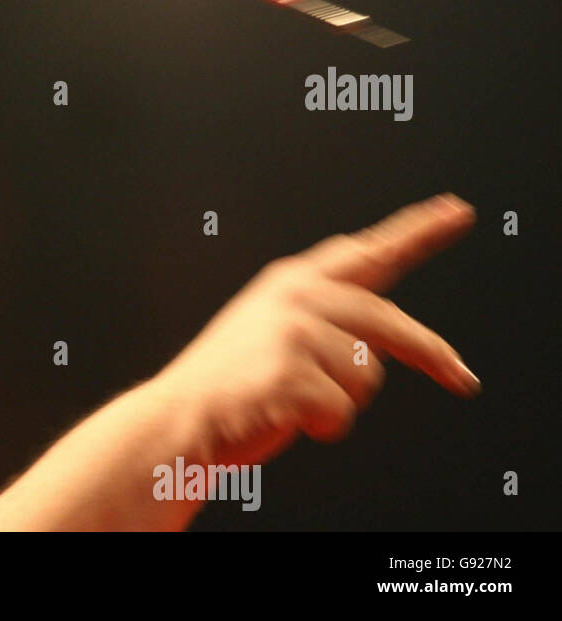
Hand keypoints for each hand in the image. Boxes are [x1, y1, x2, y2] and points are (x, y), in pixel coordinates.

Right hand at [152, 193, 480, 467]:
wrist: (177, 419)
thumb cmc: (227, 387)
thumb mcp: (273, 334)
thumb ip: (324, 320)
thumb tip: (386, 340)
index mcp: (290, 282)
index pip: (366, 252)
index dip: (415, 231)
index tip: (454, 212)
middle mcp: (294, 296)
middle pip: (387, 321)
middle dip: (430, 354)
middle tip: (462, 377)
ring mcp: (293, 331)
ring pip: (368, 376)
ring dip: (341, 402)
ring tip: (292, 402)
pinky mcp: (292, 371)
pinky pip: (343, 411)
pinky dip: (323, 427)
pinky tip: (284, 417)